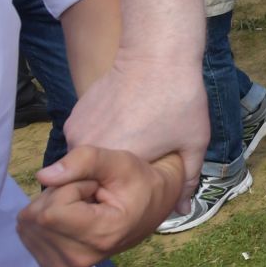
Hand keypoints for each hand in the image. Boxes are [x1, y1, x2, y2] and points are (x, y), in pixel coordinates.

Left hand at [18, 146, 183, 266]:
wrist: (150, 208)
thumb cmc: (138, 182)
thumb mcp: (120, 161)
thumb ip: (84, 161)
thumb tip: (42, 176)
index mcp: (101, 236)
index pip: (52, 212)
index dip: (69, 188)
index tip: (94, 188)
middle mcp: (80, 258)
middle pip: (37, 217)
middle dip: (57, 196)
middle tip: (88, 197)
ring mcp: (64, 266)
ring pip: (29, 224)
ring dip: (50, 207)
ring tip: (81, 207)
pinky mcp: (53, 266)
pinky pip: (27, 233)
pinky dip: (44, 219)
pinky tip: (68, 219)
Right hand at [62, 53, 208, 205]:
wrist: (156, 55)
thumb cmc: (179, 100)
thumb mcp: (193, 143)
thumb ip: (186, 181)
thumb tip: (183, 211)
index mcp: (117, 167)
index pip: (108, 199)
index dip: (122, 199)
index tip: (136, 193)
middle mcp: (88, 154)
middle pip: (93, 181)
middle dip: (109, 182)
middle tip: (133, 169)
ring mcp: (76, 134)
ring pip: (85, 161)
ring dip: (101, 160)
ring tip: (128, 146)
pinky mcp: (72, 117)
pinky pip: (81, 140)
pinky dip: (96, 139)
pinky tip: (118, 126)